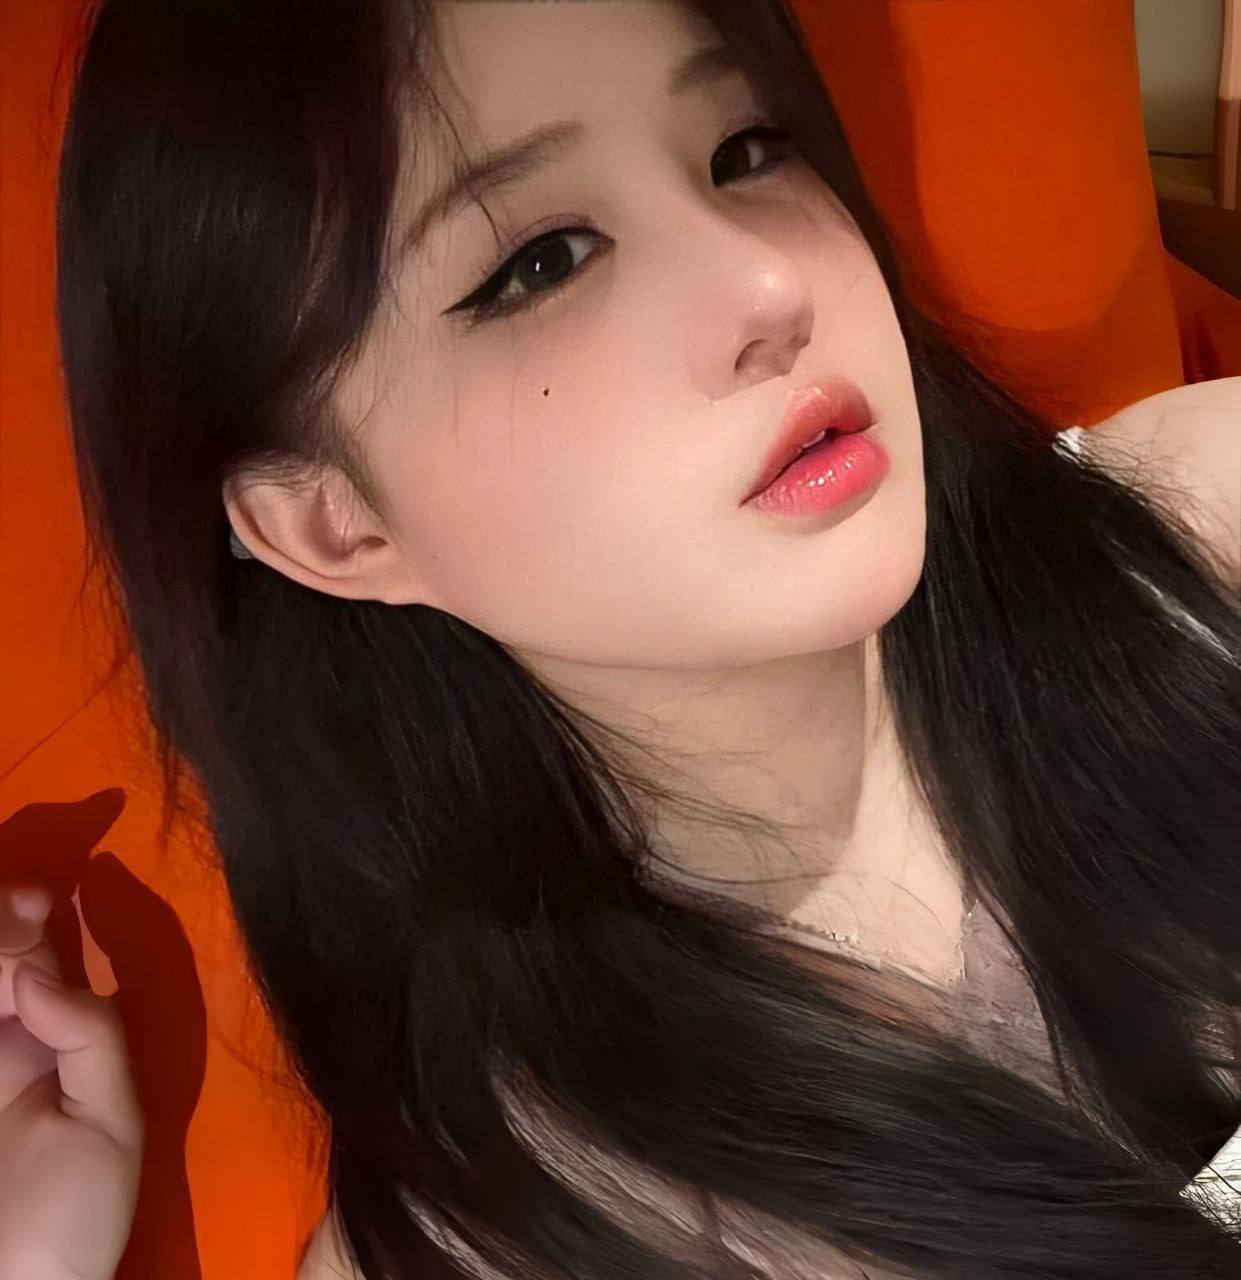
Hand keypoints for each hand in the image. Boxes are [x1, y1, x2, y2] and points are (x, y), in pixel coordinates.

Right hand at [0, 884, 142, 1279]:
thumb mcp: (111, 1122)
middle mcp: (4, 1041)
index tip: (38, 897)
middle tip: (14, 912)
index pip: (37, 957)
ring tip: (6, 932)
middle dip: (1, 923)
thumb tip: (38, 975)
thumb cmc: (74, 1218)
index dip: (33, 916)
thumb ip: (89, 1038)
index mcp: (52, 1040)